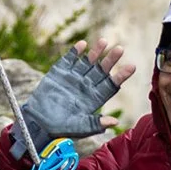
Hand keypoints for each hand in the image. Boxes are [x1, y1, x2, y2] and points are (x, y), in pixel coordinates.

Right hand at [12, 38, 132, 156]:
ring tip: (104, 41)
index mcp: (94, 98)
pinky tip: (82, 45)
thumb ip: (96, 124)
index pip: (110, 85)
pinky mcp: (59, 73)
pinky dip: (75, 52)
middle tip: (120, 49)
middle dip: (111, 60)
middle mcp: (86, 86)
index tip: (132, 67)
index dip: (121, 76)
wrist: (38, 122)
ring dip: (96, 52)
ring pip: (88, 62)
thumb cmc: (60, 128)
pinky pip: (69, 60)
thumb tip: (114, 122)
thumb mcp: (80, 128)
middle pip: (102, 70)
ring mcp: (73, 78)